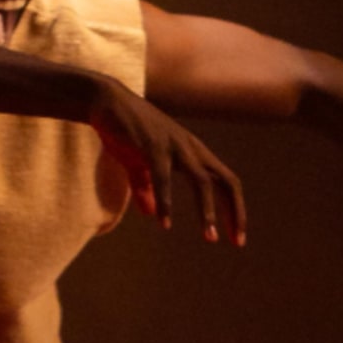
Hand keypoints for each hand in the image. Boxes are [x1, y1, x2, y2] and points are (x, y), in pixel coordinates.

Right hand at [89, 80, 246, 245]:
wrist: (105, 101)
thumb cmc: (125, 131)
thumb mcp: (137, 164)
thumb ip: (147, 188)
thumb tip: (152, 213)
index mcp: (193, 152)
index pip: (226, 182)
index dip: (234, 208)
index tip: (235, 236)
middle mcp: (191, 148)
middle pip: (226, 181)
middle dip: (234, 212)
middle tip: (237, 241)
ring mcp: (174, 145)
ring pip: (202, 180)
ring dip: (207, 211)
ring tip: (210, 237)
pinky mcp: (152, 145)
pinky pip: (163, 177)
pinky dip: (166, 201)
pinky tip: (164, 222)